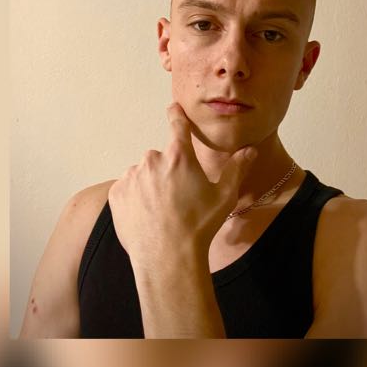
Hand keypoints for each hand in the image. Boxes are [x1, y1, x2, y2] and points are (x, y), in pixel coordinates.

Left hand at [108, 102, 255, 268]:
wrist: (168, 258)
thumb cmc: (199, 225)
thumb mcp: (225, 196)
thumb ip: (237, 168)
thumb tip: (250, 149)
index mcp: (179, 155)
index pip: (177, 124)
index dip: (176, 114)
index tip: (173, 108)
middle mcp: (152, 160)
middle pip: (162, 158)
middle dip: (169, 171)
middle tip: (179, 196)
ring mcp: (131, 177)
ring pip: (143, 174)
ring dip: (151, 184)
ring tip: (163, 210)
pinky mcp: (116, 194)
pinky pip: (127, 188)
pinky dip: (135, 197)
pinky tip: (147, 215)